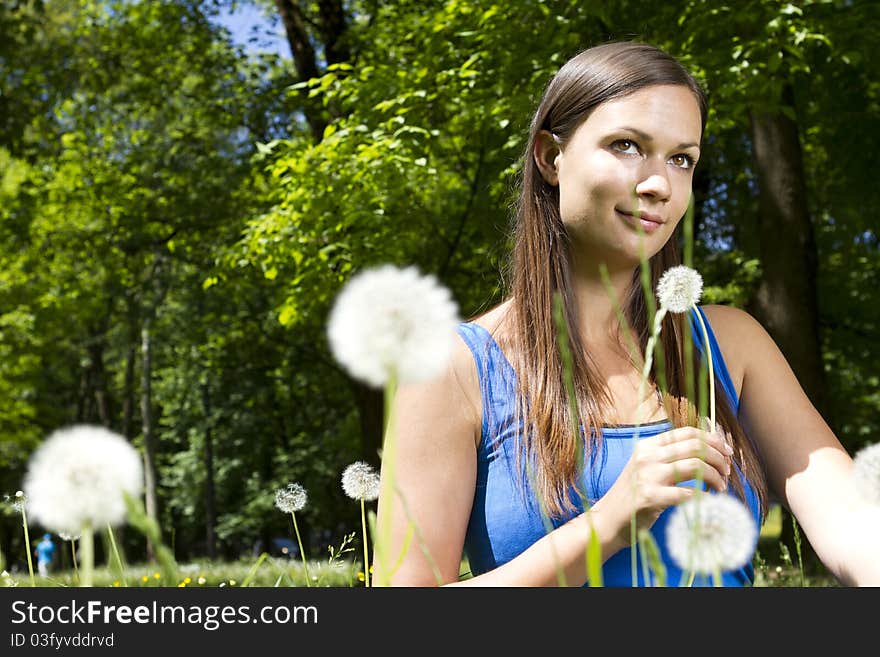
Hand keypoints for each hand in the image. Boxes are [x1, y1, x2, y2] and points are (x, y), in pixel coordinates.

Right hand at [599, 425, 733, 543]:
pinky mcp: (651, 497)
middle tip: (726, 472)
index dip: (712, 440)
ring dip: (715, 476)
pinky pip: (688, 493)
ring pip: (695, 465)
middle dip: (718, 458)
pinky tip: (709, 502)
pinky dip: (704, 497)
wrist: (608, 520)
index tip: (727, 452)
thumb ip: (670, 457)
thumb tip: (707, 450)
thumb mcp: (647, 468)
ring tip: (720, 487)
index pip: (688, 433)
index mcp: (648, 445)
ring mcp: (648, 475)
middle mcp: (648, 456)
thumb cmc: (633, 496)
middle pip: (695, 446)